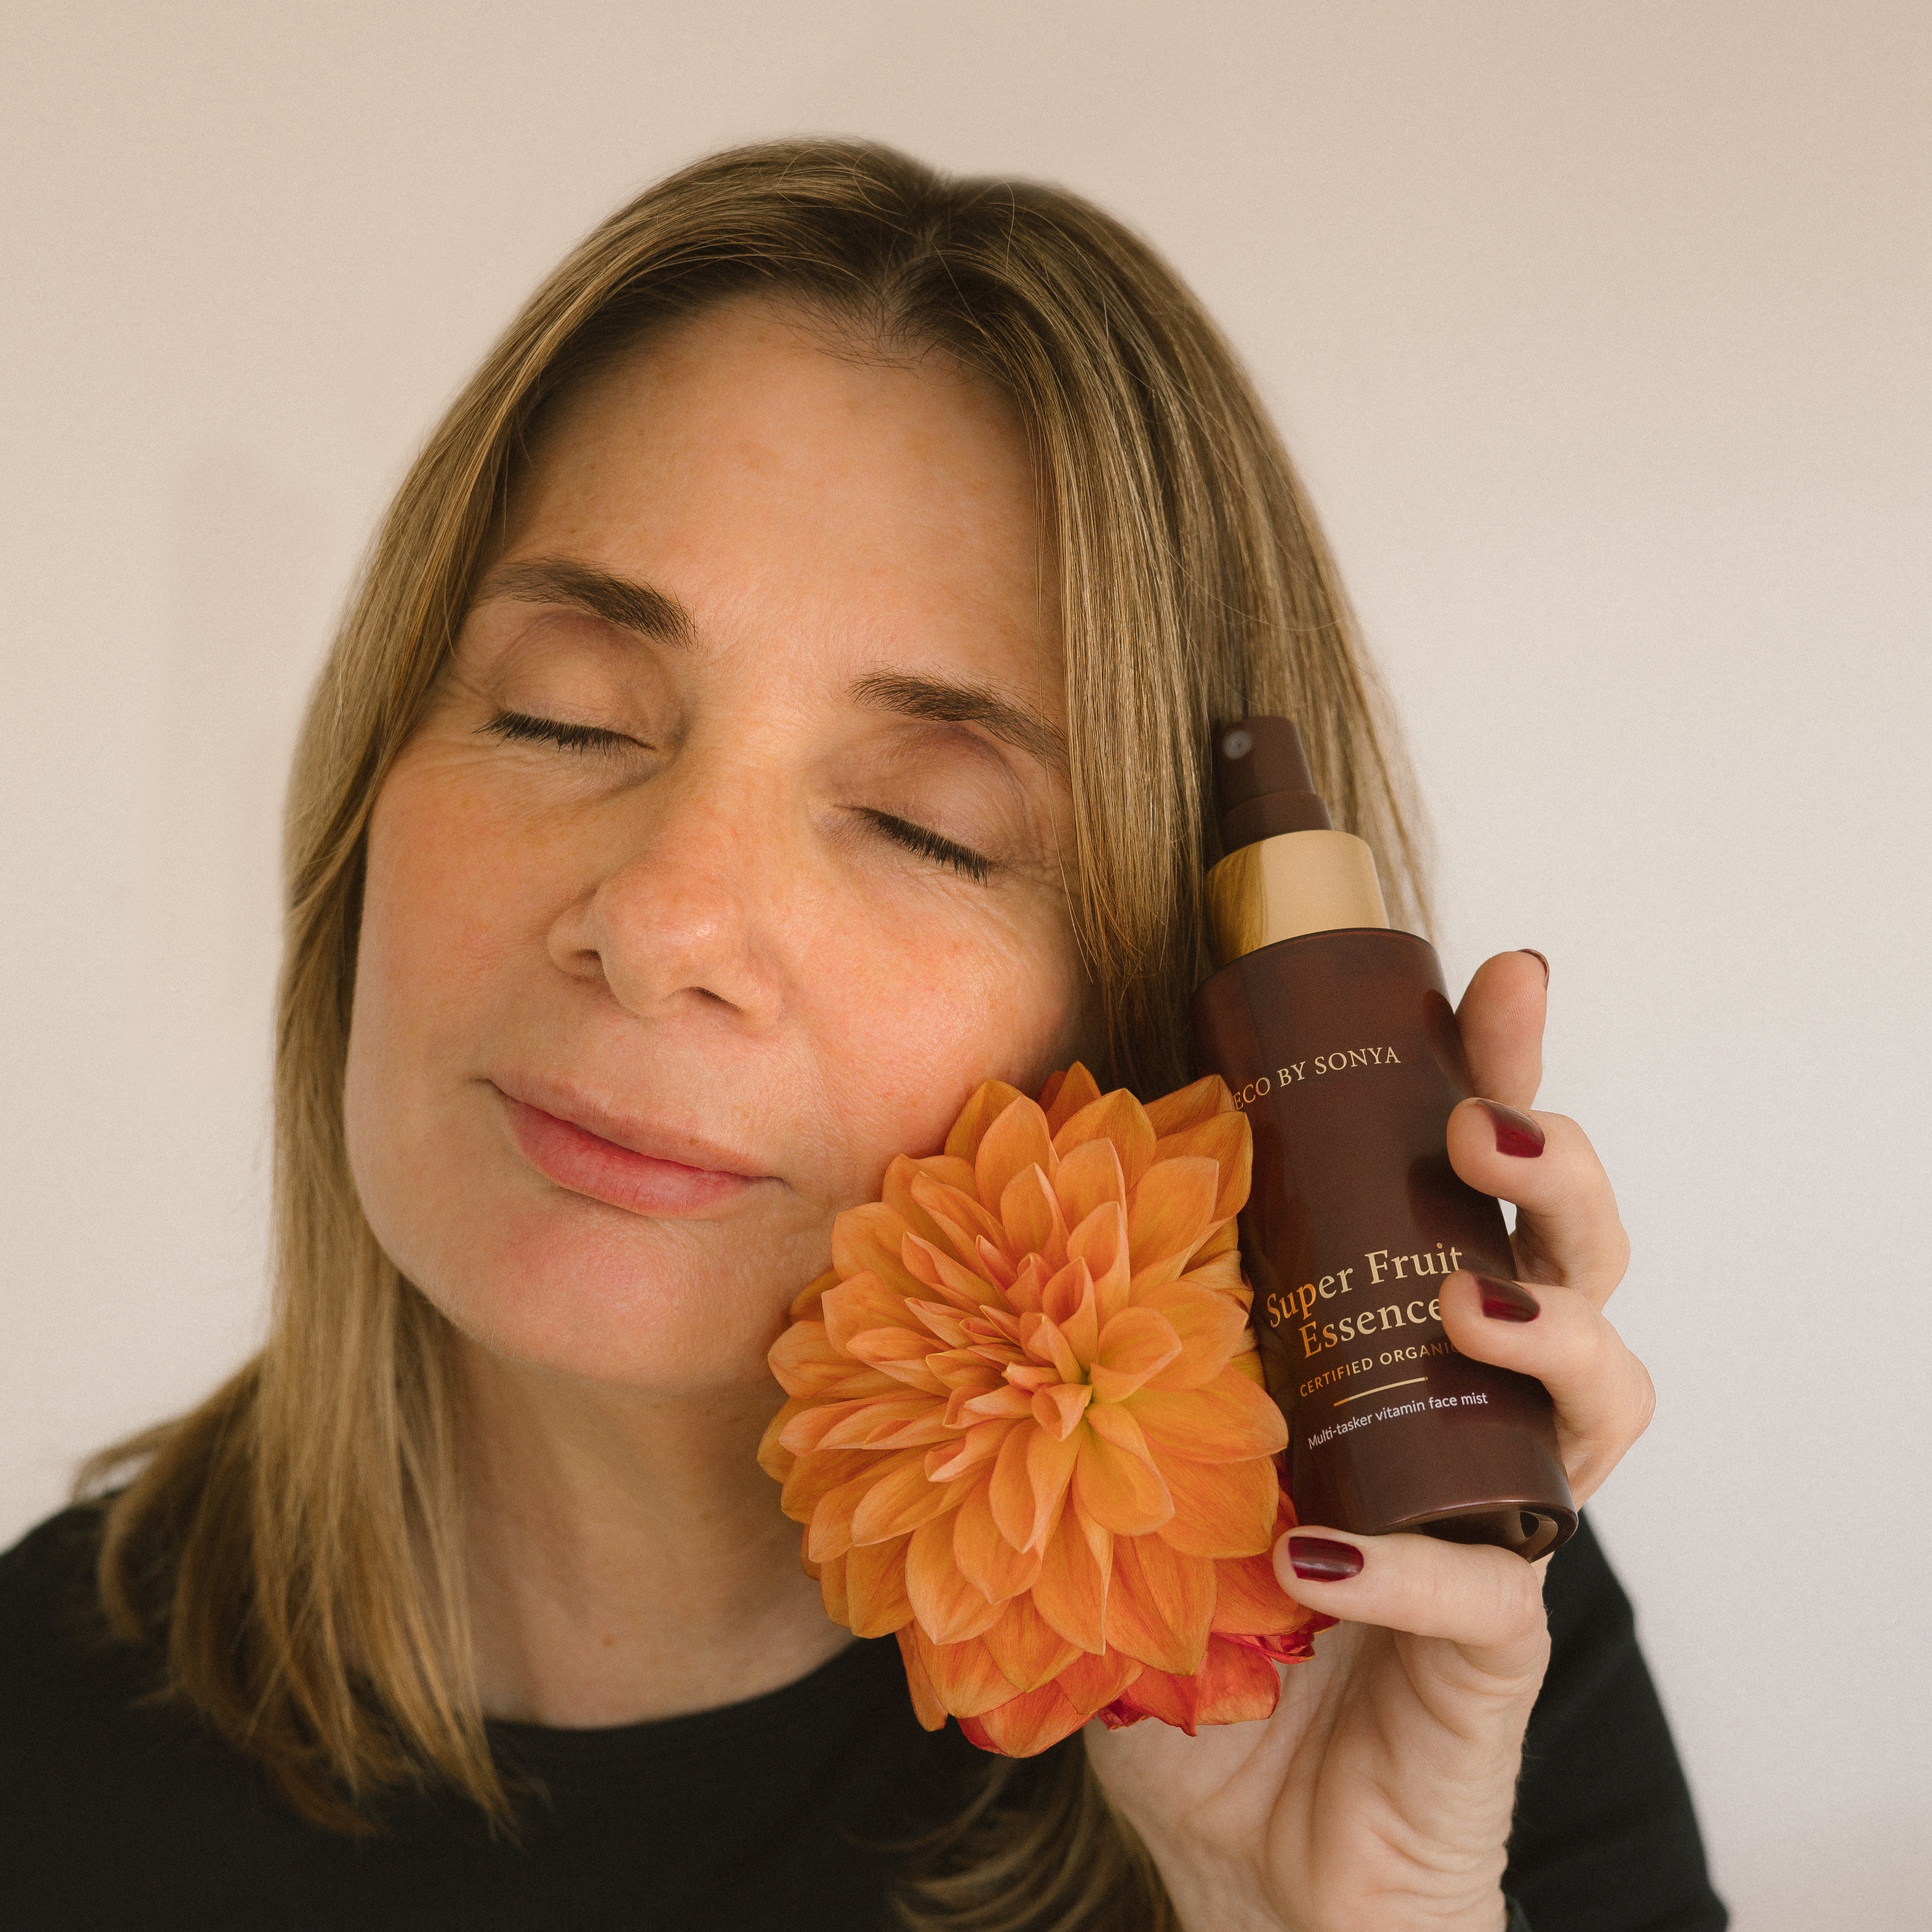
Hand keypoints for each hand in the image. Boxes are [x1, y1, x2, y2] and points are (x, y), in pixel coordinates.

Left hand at [1086, 949, 1652, 1931]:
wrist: (1241, 1843)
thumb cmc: (1186, 1622)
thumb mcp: (1120, 1450)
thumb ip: (1093, 1336)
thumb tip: (992, 1180)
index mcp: (1385, 1336)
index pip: (1459, 1184)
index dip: (1495, 1070)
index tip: (1491, 976)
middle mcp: (1468, 1409)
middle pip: (1574, 1255)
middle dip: (1557, 1166)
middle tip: (1483, 1126)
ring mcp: (1501, 1522)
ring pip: (1605, 1394)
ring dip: (1548, 1328)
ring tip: (1467, 1302)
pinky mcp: (1499, 1648)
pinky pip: (1495, 1592)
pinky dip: (1410, 1569)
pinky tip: (1317, 1556)